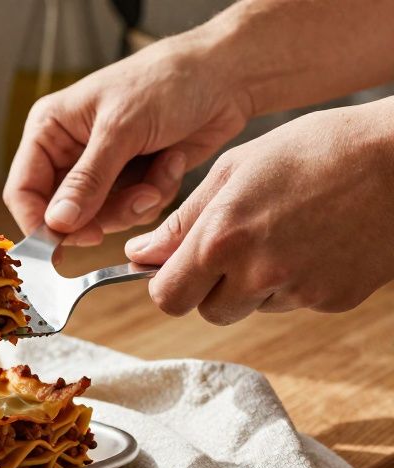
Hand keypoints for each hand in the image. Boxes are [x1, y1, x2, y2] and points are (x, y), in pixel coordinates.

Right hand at [3, 35, 252, 243]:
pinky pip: (131, 213)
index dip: (40, 221)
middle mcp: (68, 153)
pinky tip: (172, 163)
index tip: (66, 242)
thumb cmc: (167, 82)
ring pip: (99, 218)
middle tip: (136, 201)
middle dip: (102, 213)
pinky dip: (156, 194)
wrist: (224, 76)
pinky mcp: (131, 181)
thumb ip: (87, 180)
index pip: (23, 190)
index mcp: (49, 130)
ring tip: (162, 169)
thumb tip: (56, 223)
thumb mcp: (121, 129)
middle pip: (63, 213)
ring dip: (136, 203)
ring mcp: (100, 170)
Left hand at [124, 101, 393, 323]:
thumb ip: (183, 221)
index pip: (166, 298)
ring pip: (252, 307)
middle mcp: (257, 273)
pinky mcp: (334, 300)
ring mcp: (299, 291)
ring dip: (254, 285)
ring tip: (283, 233)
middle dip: (209, 288)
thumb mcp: (236, 169)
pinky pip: (295, 302)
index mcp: (222, 239)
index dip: (166, 283)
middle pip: (207, 311)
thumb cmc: (316, 150)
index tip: (175, 266)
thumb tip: (140, 255)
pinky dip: (297, 281)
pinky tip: (316, 240)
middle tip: (233, 247)